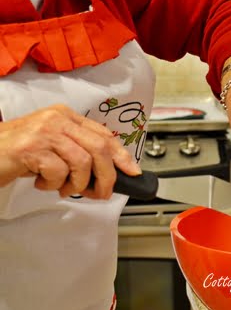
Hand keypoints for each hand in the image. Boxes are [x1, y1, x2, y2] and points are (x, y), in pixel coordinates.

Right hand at [0, 104, 140, 198]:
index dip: (122, 156)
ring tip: (63, 188)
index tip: (133, 172)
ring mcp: (44, 132)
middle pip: (99, 149)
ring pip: (82, 162)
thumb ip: (78, 152)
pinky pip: (59, 171)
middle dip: (106, 176)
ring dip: (77, 184)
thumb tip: (109, 172)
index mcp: (66, 116)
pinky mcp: (31, 148)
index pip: (104, 135)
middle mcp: (57, 119)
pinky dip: (54, 185)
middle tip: (99, 193)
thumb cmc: (18, 153)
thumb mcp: (53, 147)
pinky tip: (42, 183)